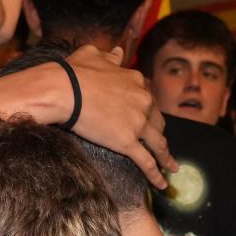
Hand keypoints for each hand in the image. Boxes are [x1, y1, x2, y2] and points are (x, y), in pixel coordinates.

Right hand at [64, 45, 175, 189]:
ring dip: (166, 157)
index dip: (149, 109)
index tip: (148, 116)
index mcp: (136, 81)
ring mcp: (137, 123)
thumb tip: (118, 51)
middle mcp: (143, 101)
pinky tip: (161, 184)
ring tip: (172, 167)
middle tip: (161, 144)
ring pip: (158, 143)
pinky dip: (156, 174)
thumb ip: (110, 56)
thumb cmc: (74, 72)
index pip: (148, 97)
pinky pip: (146, 162)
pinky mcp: (127, 142)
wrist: (64, 90)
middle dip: (159, 133)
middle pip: (158, 121)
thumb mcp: (94, 55)